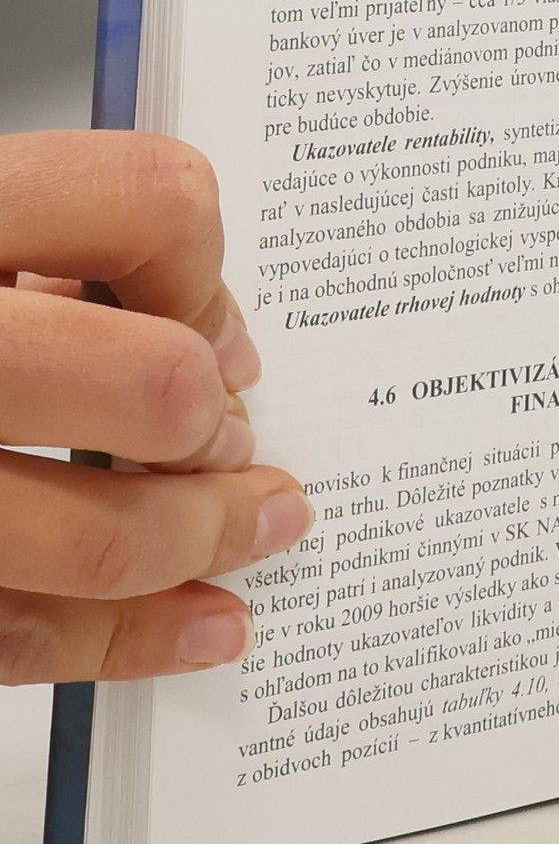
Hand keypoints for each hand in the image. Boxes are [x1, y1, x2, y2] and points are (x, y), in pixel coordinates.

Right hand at [0, 132, 310, 683]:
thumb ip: (44, 244)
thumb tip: (207, 333)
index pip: (149, 202)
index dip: (204, 265)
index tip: (206, 316)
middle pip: (148, 386)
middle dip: (215, 427)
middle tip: (229, 439)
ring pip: (99, 537)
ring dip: (207, 539)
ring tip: (251, 527)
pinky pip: (18, 637)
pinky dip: (131, 640)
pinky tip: (194, 626)